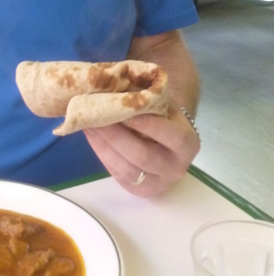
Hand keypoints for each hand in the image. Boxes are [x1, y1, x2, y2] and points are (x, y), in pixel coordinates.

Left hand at [83, 102, 199, 196]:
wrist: (168, 141)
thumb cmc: (163, 116)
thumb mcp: (163, 104)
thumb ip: (146, 98)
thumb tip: (114, 86)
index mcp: (188, 143)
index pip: (171, 136)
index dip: (148, 125)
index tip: (124, 111)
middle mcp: (176, 167)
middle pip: (143, 155)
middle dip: (115, 135)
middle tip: (95, 116)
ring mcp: (157, 183)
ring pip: (126, 168)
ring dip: (103, 145)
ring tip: (87, 124)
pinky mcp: (138, 189)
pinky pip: (116, 173)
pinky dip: (101, 153)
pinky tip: (91, 135)